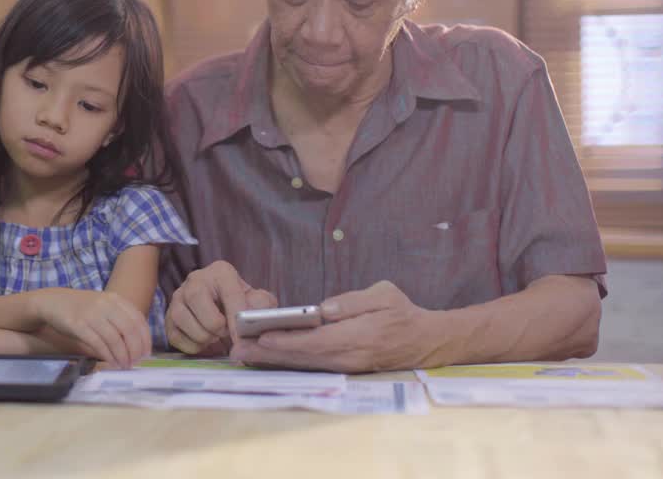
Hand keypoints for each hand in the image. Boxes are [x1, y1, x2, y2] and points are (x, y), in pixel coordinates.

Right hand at [32, 288, 150, 368]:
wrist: (52, 302)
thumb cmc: (80, 308)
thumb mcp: (103, 306)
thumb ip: (119, 318)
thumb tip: (137, 343)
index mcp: (115, 299)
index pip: (138, 320)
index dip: (145, 339)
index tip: (146, 353)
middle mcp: (105, 304)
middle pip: (129, 330)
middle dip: (135, 350)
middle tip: (135, 362)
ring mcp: (91, 314)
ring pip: (115, 339)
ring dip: (122, 356)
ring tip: (124, 366)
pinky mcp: (78, 325)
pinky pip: (98, 343)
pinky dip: (107, 356)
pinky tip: (111, 362)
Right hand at [165, 260, 275, 353]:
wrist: (225, 311)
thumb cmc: (242, 305)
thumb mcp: (258, 301)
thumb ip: (261, 305)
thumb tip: (252, 316)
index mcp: (221, 272)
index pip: (229, 293)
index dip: (235, 319)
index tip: (240, 339)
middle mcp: (195, 280)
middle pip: (196, 299)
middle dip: (214, 325)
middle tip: (224, 333)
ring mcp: (178, 298)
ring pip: (182, 318)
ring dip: (202, 336)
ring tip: (215, 338)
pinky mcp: (168, 317)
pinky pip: (174, 335)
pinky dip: (192, 346)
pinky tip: (204, 343)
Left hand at [230, 280, 447, 372]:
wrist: (425, 342)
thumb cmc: (402, 313)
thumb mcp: (384, 294)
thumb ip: (353, 301)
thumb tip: (324, 309)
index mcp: (357, 336)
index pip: (316, 340)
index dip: (287, 341)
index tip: (261, 337)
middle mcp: (348, 357)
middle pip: (302, 358)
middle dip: (267, 355)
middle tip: (237, 352)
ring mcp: (345, 367)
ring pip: (302, 365)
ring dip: (271, 362)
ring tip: (242, 356)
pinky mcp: (342, 369)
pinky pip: (310, 367)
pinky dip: (286, 364)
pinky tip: (265, 358)